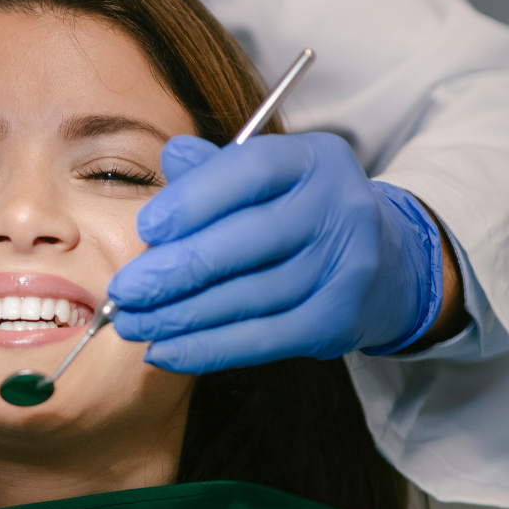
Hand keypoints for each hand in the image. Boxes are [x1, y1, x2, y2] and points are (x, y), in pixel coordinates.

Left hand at [107, 133, 444, 372]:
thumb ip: (215, 169)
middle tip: (123, 291)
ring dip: (181, 316)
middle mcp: (337, 207)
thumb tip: (170, 157)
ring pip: (250, 296)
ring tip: (132, 323)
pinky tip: (164, 351)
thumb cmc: (298, 212)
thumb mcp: (265, 177)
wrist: (385, 261)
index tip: (146, 227)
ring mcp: (345, 266)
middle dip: (176, 269)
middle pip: (248, 240)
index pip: (250, 171)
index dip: (194, 200)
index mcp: (312, 159)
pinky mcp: (339, 318)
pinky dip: (208, 348)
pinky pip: (264, 338)